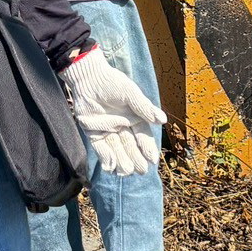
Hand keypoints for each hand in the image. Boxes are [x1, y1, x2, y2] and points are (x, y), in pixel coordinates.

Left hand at [59, 48, 167, 175]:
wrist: (88, 78)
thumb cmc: (112, 82)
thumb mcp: (130, 93)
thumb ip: (144, 107)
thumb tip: (162, 121)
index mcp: (134, 117)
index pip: (143, 136)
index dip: (147, 147)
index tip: (152, 160)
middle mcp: (123, 126)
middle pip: (130, 146)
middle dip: (136, 158)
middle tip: (141, 171)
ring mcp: (108, 130)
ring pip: (116, 149)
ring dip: (121, 160)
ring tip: (126, 172)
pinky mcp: (93, 132)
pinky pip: (100, 147)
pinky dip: (105, 157)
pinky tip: (110, 167)